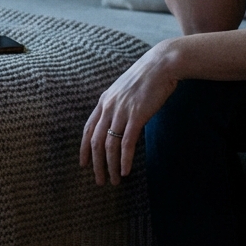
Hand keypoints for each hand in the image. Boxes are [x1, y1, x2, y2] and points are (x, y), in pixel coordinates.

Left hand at [79, 40, 181, 184]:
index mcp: (105, 101)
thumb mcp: (126, 90)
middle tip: (99, 181)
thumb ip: (119, 105)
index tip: (83, 164)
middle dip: (96, 164)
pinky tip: (126, 171)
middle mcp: (109, 107)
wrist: (162, 65)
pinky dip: (125, 160)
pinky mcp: (137, 116)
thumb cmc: (147, 77)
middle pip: (96, 141)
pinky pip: (127, 143)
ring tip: (115, 181)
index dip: (84, 149)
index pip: (88, 129)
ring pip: (109, 145)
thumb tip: (119, 122)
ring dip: (111, 166)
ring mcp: (122, 111)